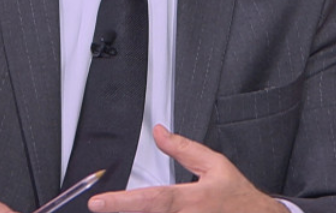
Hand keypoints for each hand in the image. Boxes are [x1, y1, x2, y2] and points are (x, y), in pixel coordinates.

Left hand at [88, 125, 286, 212]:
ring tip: (122, 208)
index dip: (121, 202)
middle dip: (123, 211)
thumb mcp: (214, 165)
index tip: (97, 203)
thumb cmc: (238, 198)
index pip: (150, 201)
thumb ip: (183, 149)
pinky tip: (144, 212)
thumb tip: (158, 132)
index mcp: (189, 202)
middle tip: (104, 206)